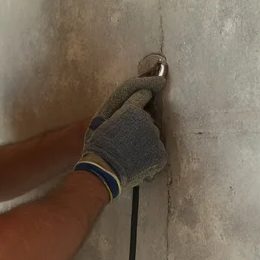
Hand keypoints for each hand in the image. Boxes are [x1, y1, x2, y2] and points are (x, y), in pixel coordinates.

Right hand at [75, 77, 167, 199]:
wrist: (105, 170)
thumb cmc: (99, 145)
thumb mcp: (101, 120)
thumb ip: (118, 109)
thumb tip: (131, 102)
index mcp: (132, 110)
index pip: (143, 96)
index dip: (142, 96)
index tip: (151, 89)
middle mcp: (148, 121)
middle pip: (147, 120)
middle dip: (139, 126)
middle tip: (126, 139)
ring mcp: (156, 139)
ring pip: (153, 136)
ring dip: (145, 141)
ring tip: (130, 152)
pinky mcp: (161, 155)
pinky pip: (157, 151)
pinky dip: (150, 156)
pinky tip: (137, 160)